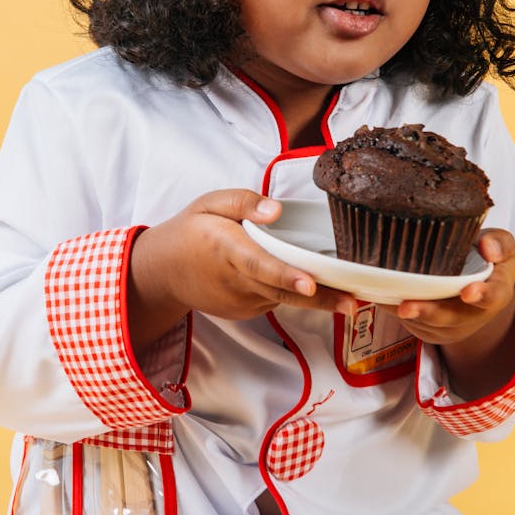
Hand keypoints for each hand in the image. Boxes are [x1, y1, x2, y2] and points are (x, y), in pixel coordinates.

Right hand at [128, 190, 355, 352]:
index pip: (260, 264)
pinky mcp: (245, 312)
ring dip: (315, 299)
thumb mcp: (209, 204)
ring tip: (347, 296)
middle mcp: (236, 281)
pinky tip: (304, 284)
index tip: (310, 284)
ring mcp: (241, 301)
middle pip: (282, 291)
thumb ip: (243, 202)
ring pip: (283, 298)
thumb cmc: (190, 232)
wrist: (162, 272)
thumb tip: (276, 209)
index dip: (286, 275)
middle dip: (320, 298)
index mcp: (227, 249)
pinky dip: (290, 294)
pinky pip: (274, 301)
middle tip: (352, 302)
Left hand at [393, 229, 514, 399]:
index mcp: (495, 293)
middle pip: (450, 317)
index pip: (493, 296)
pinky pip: (410, 323)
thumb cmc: (487, 263)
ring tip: (384, 299)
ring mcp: (449, 326)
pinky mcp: (428, 330)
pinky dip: (393, 309)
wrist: (478, 292)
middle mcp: (472, 315)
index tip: (468, 292)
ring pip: (425, 322)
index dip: (481, 295)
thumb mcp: (501, 248)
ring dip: (404, 313)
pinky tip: (378, 295)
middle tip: (406, 307)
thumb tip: (487, 246)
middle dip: (428, 312)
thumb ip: (500, 242)